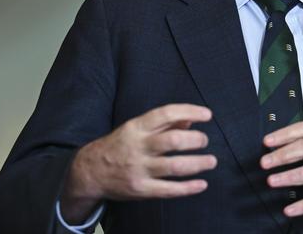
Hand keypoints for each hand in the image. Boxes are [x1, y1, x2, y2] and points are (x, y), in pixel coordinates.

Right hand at [60, 104, 215, 222]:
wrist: (91, 171)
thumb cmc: (120, 145)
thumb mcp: (137, 128)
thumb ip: (165, 123)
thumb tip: (191, 119)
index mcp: (137, 127)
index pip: (166, 113)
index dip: (189, 111)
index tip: (207, 115)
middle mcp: (138, 147)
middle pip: (172, 141)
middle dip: (195, 139)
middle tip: (205, 140)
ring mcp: (139, 169)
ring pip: (174, 166)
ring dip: (198, 164)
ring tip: (211, 161)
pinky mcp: (140, 189)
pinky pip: (168, 190)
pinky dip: (188, 188)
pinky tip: (202, 184)